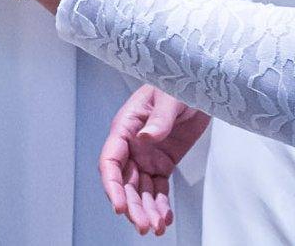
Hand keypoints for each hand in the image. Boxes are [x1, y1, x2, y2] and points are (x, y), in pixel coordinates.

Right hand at [100, 85, 210, 235]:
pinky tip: (164, 218)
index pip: (110, 161)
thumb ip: (159, 118)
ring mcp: (146, 155)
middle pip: (124, 182)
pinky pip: (157, 188)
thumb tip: (145, 137)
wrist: (200, 87)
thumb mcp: (169, 97)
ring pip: (140, 189)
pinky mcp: (162, 163)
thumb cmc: (178, 84)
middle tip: (142, 225)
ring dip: (145, 209)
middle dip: (132, 205)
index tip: (120, 205)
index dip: (112, 185)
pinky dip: (159, 205)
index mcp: (125, 127)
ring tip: (155, 228)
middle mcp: (131, 145)